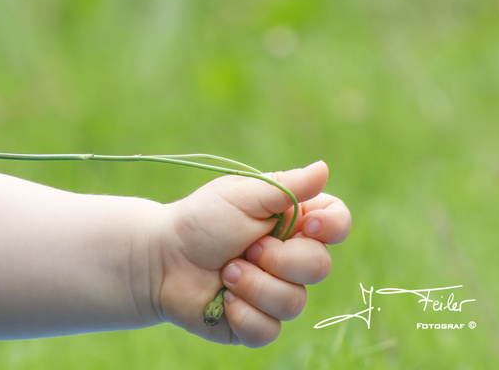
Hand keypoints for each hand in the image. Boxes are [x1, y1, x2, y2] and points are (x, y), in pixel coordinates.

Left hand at [153, 161, 351, 346]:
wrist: (161, 258)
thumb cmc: (200, 221)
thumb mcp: (239, 196)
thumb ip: (285, 187)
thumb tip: (323, 168)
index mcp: (291, 222)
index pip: (337, 223)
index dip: (333, 227)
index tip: (308, 226)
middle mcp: (290, 259)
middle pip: (319, 266)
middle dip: (277, 258)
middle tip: (244, 247)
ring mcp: (276, 293)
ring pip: (294, 302)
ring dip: (253, 285)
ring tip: (225, 273)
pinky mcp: (257, 324)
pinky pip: (269, 330)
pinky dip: (242, 314)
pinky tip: (223, 299)